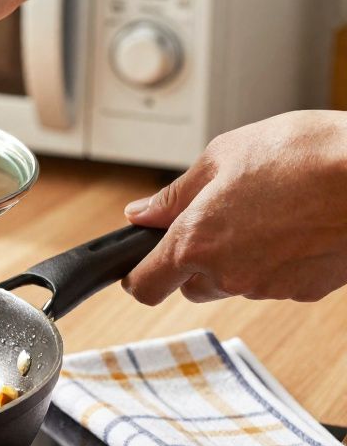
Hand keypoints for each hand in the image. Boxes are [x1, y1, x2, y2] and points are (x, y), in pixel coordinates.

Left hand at [122, 111, 346, 303]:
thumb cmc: (305, 154)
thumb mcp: (224, 156)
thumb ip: (176, 194)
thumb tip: (141, 214)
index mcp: (195, 241)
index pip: (146, 286)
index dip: (139, 276)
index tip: (141, 264)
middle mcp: (228, 273)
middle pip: (191, 286)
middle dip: (195, 260)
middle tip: (220, 218)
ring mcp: (269, 286)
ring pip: (234, 283)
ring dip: (238, 259)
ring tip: (267, 212)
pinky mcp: (306, 291)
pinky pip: (276, 281)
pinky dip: (277, 262)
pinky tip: (297, 226)